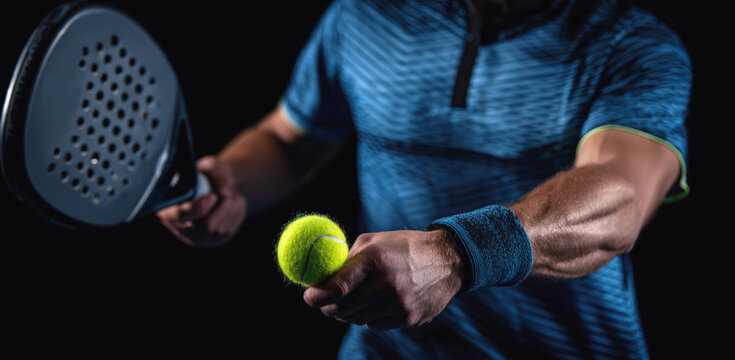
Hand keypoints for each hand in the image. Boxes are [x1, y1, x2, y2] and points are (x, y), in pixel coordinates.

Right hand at [156, 156, 246, 246]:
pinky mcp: (215, 240)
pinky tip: (230, 204)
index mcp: (168, 207)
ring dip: (231, 207)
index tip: (212, 197)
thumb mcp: (210, 165)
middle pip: (206, 226)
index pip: (180, 215)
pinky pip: (231, 229)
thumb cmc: (208, 174)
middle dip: (222, 207)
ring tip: (228, 193)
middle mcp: (180, 227)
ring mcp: (198, 237)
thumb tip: (226, 192)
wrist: (217, 185)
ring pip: (221, 229)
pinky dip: (237, 212)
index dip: (197, 208)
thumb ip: (217, 172)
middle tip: (227, 191)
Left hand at [303, 229, 463, 330]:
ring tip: (353, 300)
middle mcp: (387, 283)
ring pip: (357, 320)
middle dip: (328, 308)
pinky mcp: (409, 318)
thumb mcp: (375, 241)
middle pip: (343, 309)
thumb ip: (348, 259)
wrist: (448, 260)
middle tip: (323, 304)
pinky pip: (375, 325)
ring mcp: (399, 304)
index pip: (337, 287)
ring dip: (348, 313)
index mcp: (375, 259)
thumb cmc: (403, 247)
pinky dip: (369, 317)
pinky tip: (377, 303)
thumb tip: (321, 278)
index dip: (317, 296)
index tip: (308, 297)